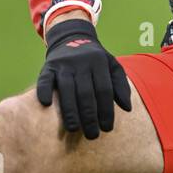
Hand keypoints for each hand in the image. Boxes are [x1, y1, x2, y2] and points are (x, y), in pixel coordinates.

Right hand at [36, 17, 131, 138]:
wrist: (72, 37)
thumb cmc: (95, 59)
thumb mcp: (112, 66)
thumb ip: (121, 86)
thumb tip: (128, 108)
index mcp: (99, 63)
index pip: (104, 90)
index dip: (106, 111)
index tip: (107, 128)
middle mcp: (81, 63)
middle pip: (86, 93)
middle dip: (89, 116)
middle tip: (92, 135)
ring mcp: (64, 64)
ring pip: (66, 89)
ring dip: (69, 111)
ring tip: (73, 129)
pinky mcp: (48, 66)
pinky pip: (45, 79)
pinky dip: (44, 90)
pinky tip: (46, 104)